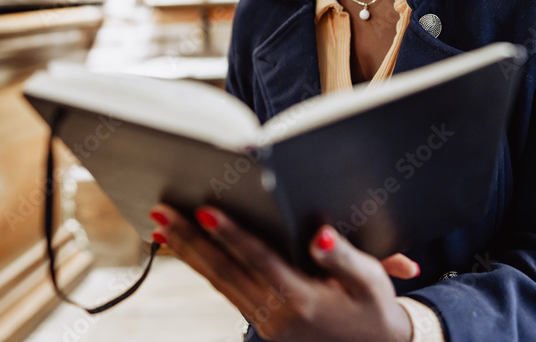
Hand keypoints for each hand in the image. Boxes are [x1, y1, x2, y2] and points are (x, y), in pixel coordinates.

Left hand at [150, 204, 413, 341]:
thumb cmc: (374, 310)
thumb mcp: (371, 281)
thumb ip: (343, 258)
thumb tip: (321, 234)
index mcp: (302, 301)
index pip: (257, 259)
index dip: (230, 234)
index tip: (204, 211)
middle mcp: (277, 315)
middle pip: (224, 271)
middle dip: (190, 239)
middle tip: (162, 211)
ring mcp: (265, 324)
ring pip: (219, 282)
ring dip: (189, 253)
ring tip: (163, 226)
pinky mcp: (262, 324)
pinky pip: (226, 291)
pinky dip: (204, 268)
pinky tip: (191, 251)